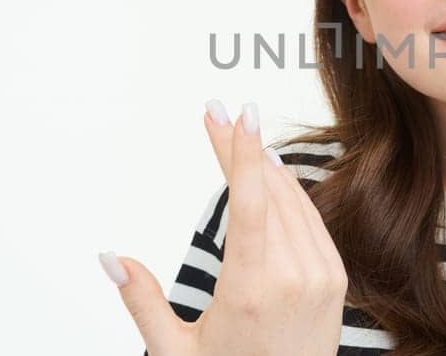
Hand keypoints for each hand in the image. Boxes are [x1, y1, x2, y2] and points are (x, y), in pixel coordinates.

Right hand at [100, 100, 347, 355]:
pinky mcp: (335, 279)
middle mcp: (292, 278)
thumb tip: (110, 257)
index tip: (236, 114)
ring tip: (237, 135)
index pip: (251, 204)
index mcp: (251, 290)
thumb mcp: (175, 351)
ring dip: (265, 166)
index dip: (243, 154)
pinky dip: (290, 192)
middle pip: (268, 192)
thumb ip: (142, 301)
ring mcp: (320, 276)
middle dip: (240, 149)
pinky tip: (271, 173)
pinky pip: (311, 221)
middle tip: (217, 113)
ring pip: (293, 201)